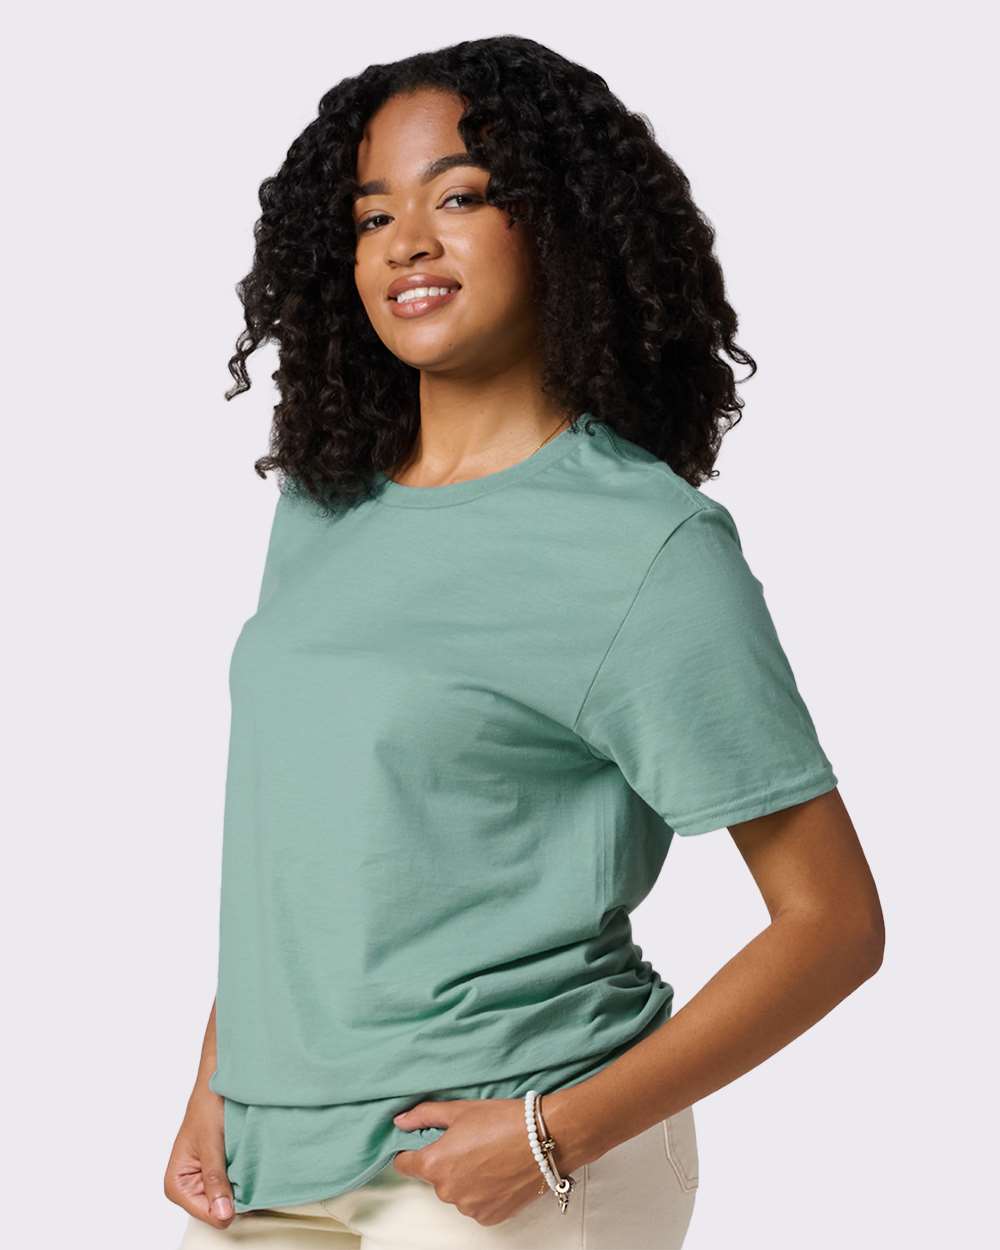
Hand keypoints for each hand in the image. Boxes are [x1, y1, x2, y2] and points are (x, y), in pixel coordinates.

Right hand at [163, 1089, 236, 1228]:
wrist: (218, 1083)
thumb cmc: (208, 1106)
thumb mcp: (211, 1143)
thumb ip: (214, 1179)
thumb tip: (222, 1214)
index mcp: (177, 1185)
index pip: (207, 1214)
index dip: (228, 1205)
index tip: (245, 1184)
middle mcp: (189, 1188)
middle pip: (219, 1210)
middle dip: (236, 1195)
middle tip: (249, 1170)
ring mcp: (204, 1182)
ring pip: (229, 1200)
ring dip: (242, 1185)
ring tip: (248, 1163)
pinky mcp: (218, 1172)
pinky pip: (234, 1186)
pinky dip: (244, 1177)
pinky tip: (250, 1163)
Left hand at [392, 1097, 553, 1226]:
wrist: (544, 1139)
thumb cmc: (503, 1120)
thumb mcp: (459, 1109)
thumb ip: (424, 1116)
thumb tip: (400, 1122)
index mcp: (434, 1163)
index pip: (405, 1164)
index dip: (412, 1151)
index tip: (426, 1143)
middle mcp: (446, 1191)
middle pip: (435, 1178)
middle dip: (446, 1162)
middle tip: (471, 1143)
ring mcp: (468, 1207)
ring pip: (456, 1192)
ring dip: (465, 1179)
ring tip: (489, 1157)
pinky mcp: (488, 1217)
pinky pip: (475, 1205)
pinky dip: (482, 1193)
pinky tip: (498, 1174)